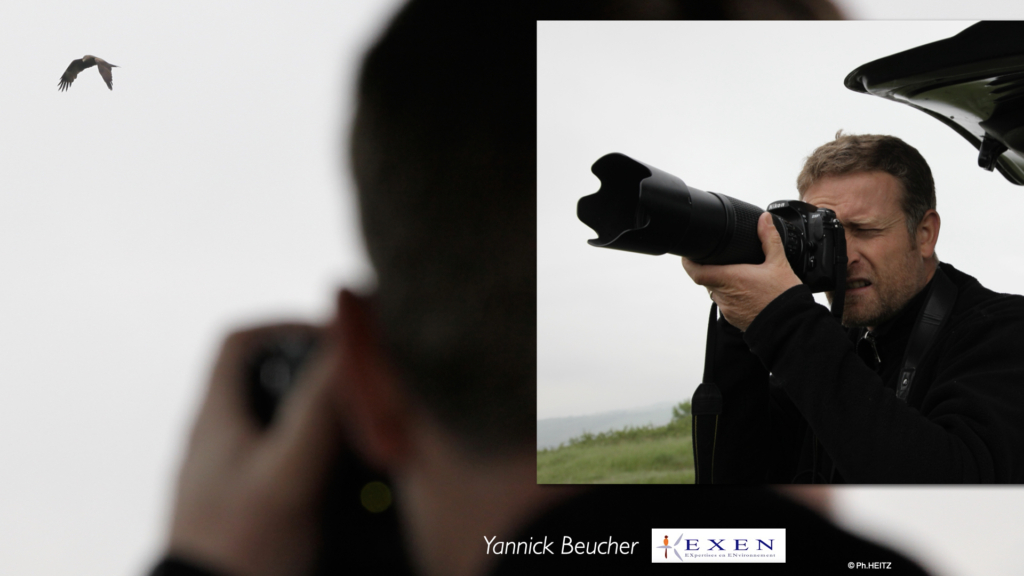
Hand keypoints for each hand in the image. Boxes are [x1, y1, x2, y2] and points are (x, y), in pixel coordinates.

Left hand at [167, 323, 342, 575]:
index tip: (331, 339)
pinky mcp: (243, 498)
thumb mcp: (287, 471)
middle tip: (354, 388)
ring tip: (356, 432)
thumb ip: (316, 410)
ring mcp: (228, 468)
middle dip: (314, 375)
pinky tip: (341, 475)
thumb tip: (345, 345)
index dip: (285, 325)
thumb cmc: (241, 542)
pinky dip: (313, 455)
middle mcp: (216, 435)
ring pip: (277, 418)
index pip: (239, 340)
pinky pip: (281, 456)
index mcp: (215, 415)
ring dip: (318, 417)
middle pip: (265, 376)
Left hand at [681, 212, 800, 330]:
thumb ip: (769, 238)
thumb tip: (764, 220)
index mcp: (731, 278)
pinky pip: (725, 305)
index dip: (689, 263)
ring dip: (721, 284)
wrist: (791, 326)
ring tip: (737, 276)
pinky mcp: (733, 319)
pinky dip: (731, 297)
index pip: (696, 272)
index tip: (688, 255)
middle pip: (706, 280)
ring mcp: (728, 309)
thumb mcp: (778, 263)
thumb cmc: (783, 297)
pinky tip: (745, 293)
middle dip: (711, 270)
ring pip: (716, 293)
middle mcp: (725, 295)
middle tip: (721, 262)